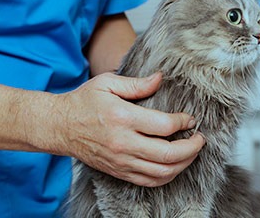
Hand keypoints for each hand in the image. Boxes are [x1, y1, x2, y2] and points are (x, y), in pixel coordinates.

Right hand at [52, 72, 205, 186]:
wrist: (59, 127)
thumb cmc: (84, 102)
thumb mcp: (108, 83)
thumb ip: (137, 83)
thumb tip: (160, 78)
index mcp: (123, 118)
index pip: (165, 126)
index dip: (184, 123)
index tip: (190, 119)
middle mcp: (124, 143)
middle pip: (169, 154)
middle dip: (192, 147)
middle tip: (200, 139)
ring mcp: (121, 160)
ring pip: (162, 172)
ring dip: (184, 164)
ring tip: (192, 152)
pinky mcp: (119, 171)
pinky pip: (149, 181)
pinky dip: (168, 176)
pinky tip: (175, 165)